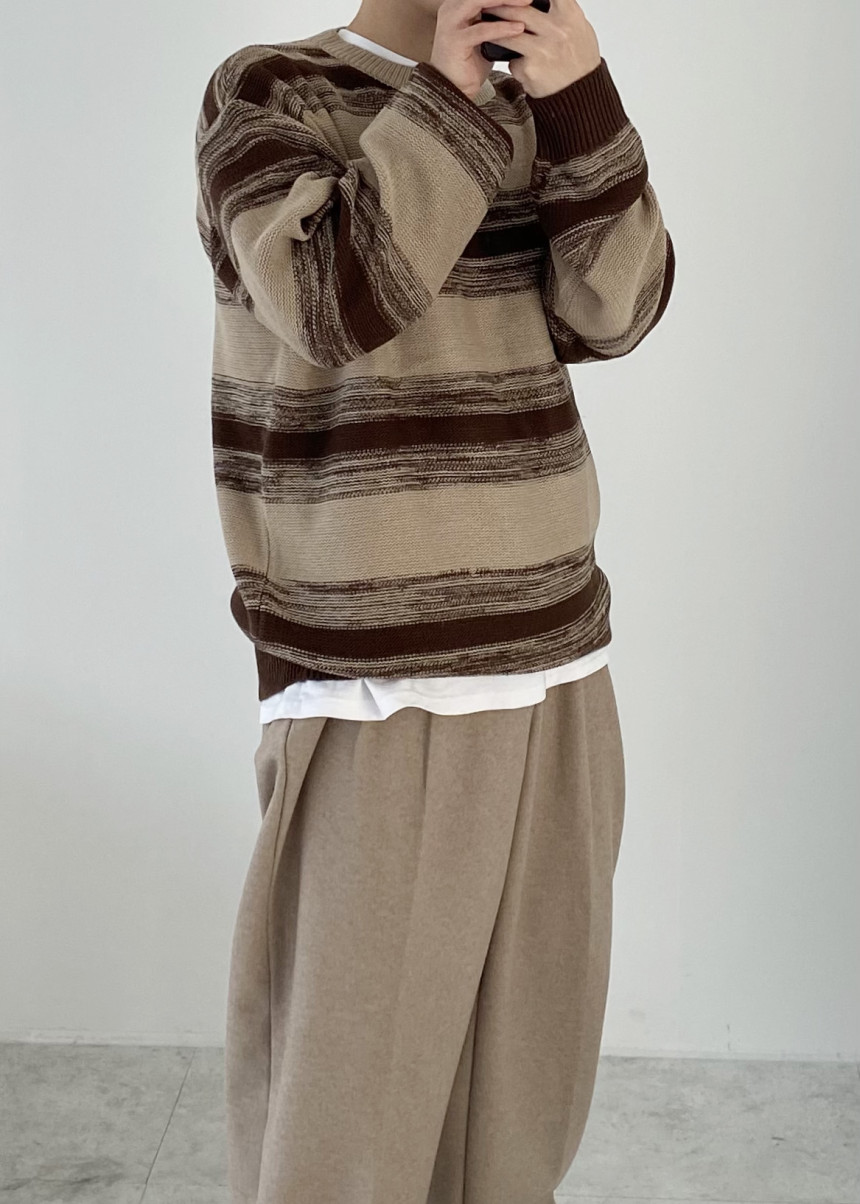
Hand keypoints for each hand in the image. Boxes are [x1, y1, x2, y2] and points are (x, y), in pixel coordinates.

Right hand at [429, 0, 534, 99]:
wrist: (454, 89)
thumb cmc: (469, 63)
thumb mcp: (485, 34)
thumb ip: (496, 18)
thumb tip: (522, 8)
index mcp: (458, 4)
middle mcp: (451, 9)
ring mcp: (450, 24)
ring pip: (479, 2)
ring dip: (505, 1)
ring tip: (527, 3)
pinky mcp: (454, 41)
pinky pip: (481, 30)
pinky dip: (501, 28)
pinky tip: (518, 28)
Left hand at [481, 0, 600, 97]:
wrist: (581, 96)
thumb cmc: (581, 62)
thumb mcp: (580, 29)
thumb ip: (562, 12)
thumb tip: (546, 0)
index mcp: (570, 16)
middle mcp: (556, 30)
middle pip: (518, 10)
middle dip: (500, 7)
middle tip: (490, 6)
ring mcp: (541, 49)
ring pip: (508, 35)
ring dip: (495, 32)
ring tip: (489, 31)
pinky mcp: (529, 69)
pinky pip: (513, 61)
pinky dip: (515, 63)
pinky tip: (525, 69)